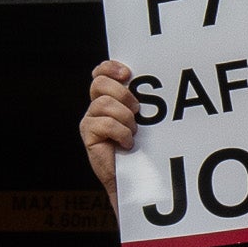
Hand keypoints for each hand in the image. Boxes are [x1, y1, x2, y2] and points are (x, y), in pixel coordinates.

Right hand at [84, 60, 141, 204]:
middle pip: (99, 84)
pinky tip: (127, 143)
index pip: (101, 73)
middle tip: (137, 110)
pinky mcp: (89, 136)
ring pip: (103, 103)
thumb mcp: (147, 121)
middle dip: (122, 94)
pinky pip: (104, 124)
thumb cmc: (145, 148)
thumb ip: (143, 103)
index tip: (128, 74)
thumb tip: (158, 82)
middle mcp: (96, 107)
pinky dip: (121, 133)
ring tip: (133, 132)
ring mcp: (91, 121)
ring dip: (125, 118)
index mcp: (109, 99)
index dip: (110, 68)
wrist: (136, 178)